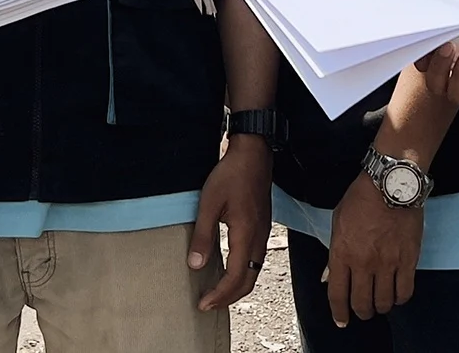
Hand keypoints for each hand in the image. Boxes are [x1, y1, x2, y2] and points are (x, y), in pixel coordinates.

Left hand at [189, 136, 270, 309]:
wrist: (254, 154)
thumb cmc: (231, 174)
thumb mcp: (210, 203)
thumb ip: (203, 235)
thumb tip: (195, 265)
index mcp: (247, 235)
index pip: (236, 277)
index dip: (220, 295)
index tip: (203, 304)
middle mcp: (259, 239)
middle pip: (248, 281)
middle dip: (229, 298)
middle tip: (208, 305)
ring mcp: (263, 234)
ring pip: (254, 272)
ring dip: (236, 287)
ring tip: (217, 293)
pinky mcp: (262, 228)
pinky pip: (255, 260)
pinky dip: (243, 273)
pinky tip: (229, 271)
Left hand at [326, 172, 421, 325]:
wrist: (391, 184)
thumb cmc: (361, 199)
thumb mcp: (337, 222)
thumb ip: (334, 253)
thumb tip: (328, 276)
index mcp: (342, 252)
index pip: (337, 293)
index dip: (339, 312)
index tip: (341, 321)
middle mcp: (364, 262)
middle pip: (361, 303)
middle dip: (361, 312)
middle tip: (363, 311)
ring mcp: (387, 263)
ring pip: (384, 302)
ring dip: (381, 307)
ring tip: (380, 303)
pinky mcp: (408, 260)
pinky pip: (405, 292)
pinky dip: (400, 298)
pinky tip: (397, 295)